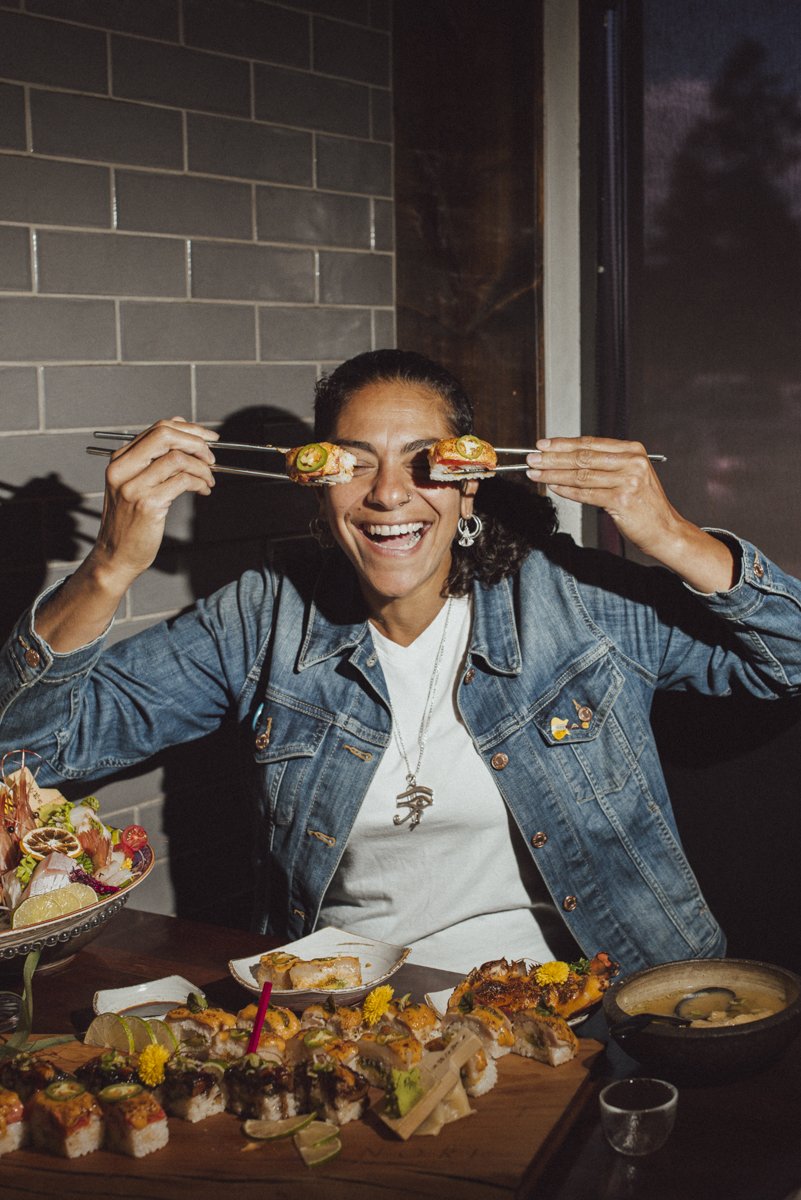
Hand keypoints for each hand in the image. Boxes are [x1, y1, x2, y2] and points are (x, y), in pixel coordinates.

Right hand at [90, 417, 218, 587]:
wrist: (116, 554)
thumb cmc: (130, 520)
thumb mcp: (135, 482)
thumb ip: (154, 455)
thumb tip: (180, 424)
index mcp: (119, 459)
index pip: (158, 429)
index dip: (189, 429)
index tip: (208, 437)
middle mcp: (123, 469)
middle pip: (165, 436)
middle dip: (196, 443)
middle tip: (211, 457)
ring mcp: (133, 487)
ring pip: (177, 458)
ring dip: (202, 467)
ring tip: (209, 479)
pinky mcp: (147, 504)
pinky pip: (182, 481)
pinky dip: (199, 483)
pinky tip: (203, 490)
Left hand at [525, 436, 676, 554]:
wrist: (665, 530)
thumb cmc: (644, 504)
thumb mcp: (630, 475)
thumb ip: (605, 464)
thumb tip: (567, 458)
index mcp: (633, 450)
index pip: (590, 443)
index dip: (563, 443)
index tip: (543, 445)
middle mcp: (632, 462)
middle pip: (583, 457)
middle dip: (553, 458)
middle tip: (532, 458)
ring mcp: (628, 481)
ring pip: (581, 475)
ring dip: (554, 474)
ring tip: (536, 473)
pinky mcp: (622, 500)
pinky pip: (586, 494)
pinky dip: (566, 491)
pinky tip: (553, 488)